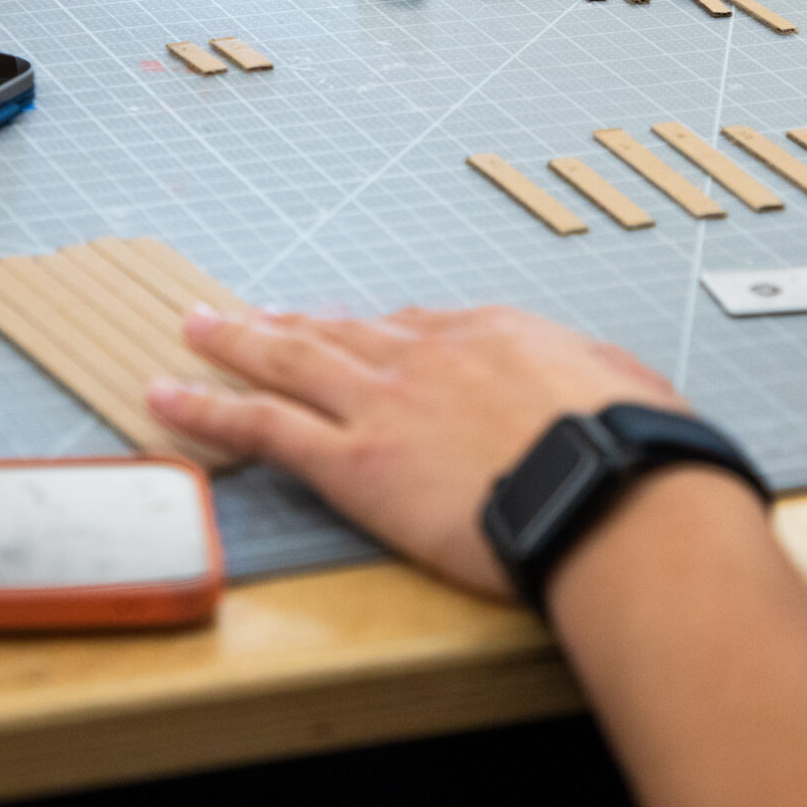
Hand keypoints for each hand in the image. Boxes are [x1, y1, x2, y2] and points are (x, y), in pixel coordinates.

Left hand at [148, 305, 684, 598]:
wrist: (612, 491)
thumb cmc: (638, 456)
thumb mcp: (635, 393)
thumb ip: (608, 383)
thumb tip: (621, 393)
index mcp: (498, 337)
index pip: (423, 329)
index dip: (381, 335)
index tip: (359, 334)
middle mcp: (431, 357)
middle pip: (346, 332)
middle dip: (296, 323)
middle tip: (251, 315)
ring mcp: (384, 404)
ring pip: (290, 362)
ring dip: (236, 343)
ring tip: (196, 327)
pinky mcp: (354, 461)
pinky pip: (261, 426)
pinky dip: (207, 408)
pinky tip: (169, 398)